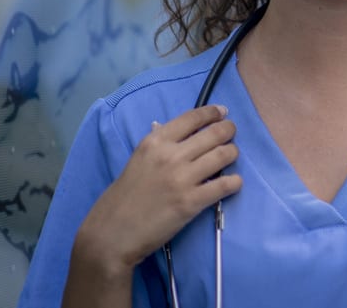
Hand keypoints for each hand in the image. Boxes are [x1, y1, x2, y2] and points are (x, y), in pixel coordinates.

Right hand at [74, 105, 241, 273]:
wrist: (112, 233)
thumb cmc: (123, 197)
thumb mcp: (138, 160)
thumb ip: (161, 146)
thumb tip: (184, 131)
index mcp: (154, 141)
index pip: (192, 117)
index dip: (213, 113)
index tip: (223, 113)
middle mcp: (170, 155)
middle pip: (215, 133)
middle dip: (229, 131)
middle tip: (231, 135)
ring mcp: (182, 178)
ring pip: (224, 155)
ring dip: (233, 154)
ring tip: (231, 157)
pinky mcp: (191, 202)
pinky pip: (225, 185)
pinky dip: (235, 181)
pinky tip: (233, 182)